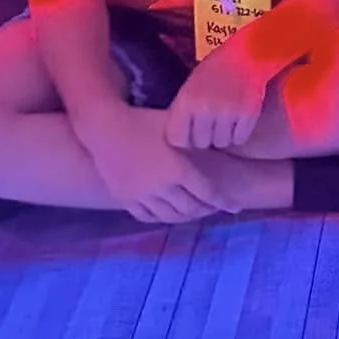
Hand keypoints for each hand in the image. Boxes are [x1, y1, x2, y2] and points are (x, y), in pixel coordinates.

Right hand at [84, 106, 225, 224]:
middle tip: (214, 207)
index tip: (235, 207)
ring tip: (194, 211)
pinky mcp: (125, 199)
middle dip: (207, 210)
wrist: (103, 127)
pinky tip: (170, 212)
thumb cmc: (143, 121)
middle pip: (191, 208)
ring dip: (186, 216)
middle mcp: (162, 187)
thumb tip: (221, 147)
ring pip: (171, 216)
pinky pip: (148, 216)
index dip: (223, 202)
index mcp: (178, 169)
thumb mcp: (175, 128)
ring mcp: (141, 196)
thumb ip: (196, 141)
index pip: (208, 193)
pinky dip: (163, 217)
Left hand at [163, 40, 271, 150]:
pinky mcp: (247, 115)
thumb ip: (181, 114)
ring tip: (226, 118)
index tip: (190, 131)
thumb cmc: (213, 73)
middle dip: (206, 136)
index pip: (177, 139)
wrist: (244, 56)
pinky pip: (239, 139)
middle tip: (212, 121)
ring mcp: (228, 112)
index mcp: (185, 101)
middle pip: (200, 144)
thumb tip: (180, 143)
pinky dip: (239, 133)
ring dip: (223, 135)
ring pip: (221, 144)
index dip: (184, 137)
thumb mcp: (188, 88)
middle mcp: (205, 109)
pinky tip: (238, 118)